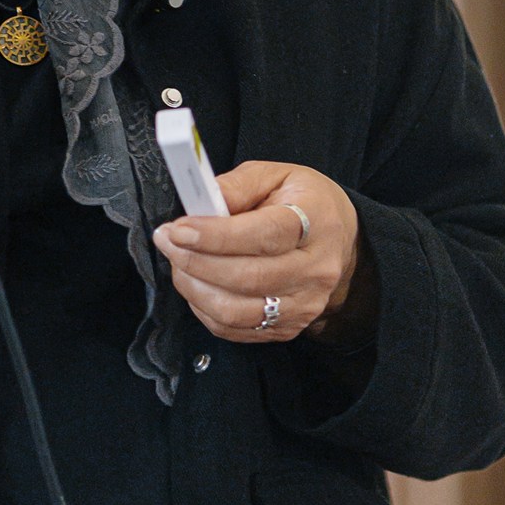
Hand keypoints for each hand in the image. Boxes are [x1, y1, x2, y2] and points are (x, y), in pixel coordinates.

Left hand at [152, 159, 362, 344]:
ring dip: (195, 288)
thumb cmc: (300, 202)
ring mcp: (304, 304)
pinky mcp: (289, 328)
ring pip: (238, 311)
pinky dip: (205, 309)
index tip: (179, 229)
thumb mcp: (273, 175)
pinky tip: (197, 284)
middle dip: (196, 261)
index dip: (216, 236)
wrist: (337, 240)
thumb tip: (199, 200)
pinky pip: (235, 329)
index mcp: (315, 222)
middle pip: (249, 277)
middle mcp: (315, 269)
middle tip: (167, 240)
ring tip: (178, 262)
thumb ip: (236, 186)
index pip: (264, 235)